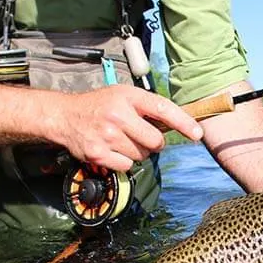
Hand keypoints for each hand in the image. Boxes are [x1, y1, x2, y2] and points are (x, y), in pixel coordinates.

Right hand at [51, 85, 203, 171]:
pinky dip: (123, 162)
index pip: (163, 108)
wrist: (65, 116)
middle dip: (153, 142)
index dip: (183, 122)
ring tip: (121, 139)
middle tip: (139, 135)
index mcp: (128, 97)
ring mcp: (107, 135)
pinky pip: (127, 166)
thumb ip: (148, 108)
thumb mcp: (124, 96)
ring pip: (142, 155)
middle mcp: (118, 115)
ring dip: (137, 151)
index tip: (197, 134)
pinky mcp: (98, 154)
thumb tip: (180, 124)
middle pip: (155, 141)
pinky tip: (112, 149)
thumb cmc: (100, 106)